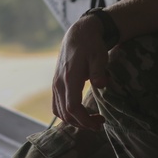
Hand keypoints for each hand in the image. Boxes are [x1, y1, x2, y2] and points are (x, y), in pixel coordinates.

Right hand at [52, 15, 109, 129]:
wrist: (79, 34)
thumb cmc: (91, 45)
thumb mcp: (99, 55)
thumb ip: (99, 71)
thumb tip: (102, 85)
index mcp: (69, 78)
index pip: (72, 107)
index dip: (84, 120)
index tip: (99, 123)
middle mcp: (59, 83)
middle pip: (66, 113)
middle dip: (82, 123)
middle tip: (100, 123)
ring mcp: (56, 84)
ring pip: (59, 111)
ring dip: (74, 120)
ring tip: (91, 120)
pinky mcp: (56, 84)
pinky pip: (57, 105)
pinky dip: (68, 114)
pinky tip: (81, 112)